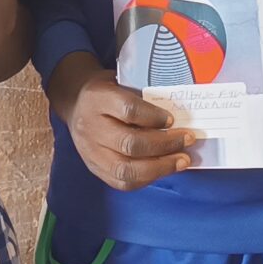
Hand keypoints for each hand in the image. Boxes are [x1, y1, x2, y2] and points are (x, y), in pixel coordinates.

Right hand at [50, 56, 197, 190]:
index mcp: (98, 99)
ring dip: (160, 167)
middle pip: (130, 143)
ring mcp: (91, 152)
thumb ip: (143, 94)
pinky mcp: (95, 169)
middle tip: (187, 139)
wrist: (75, 104)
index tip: (172, 119)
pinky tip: (164, 170)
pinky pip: (122, 182)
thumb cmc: (106, 92)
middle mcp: (90, 127)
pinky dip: (147, 178)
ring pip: (126, 169)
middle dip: (165, 144)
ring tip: (182, 160)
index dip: (154, 117)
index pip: (128, 111)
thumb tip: (180, 111)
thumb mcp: (120, 80)